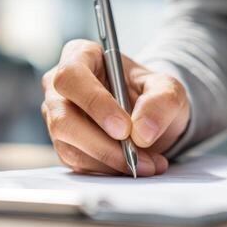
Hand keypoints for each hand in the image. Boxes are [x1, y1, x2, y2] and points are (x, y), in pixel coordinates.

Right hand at [41, 39, 190, 176]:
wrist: (150, 116)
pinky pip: (78, 164)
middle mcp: (60, 87)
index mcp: (80, 56)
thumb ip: (161, 102)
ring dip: (110, 161)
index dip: (95, 104)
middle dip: (101, 143)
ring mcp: (58, 117)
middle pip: (63, 118)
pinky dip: (108, 170)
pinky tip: (136, 166)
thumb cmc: (152, 93)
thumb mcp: (169, 89)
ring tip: (147, 164)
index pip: (72, 77)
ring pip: (69, 146)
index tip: (124, 128)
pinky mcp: (65, 144)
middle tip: (135, 156)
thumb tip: (141, 131)